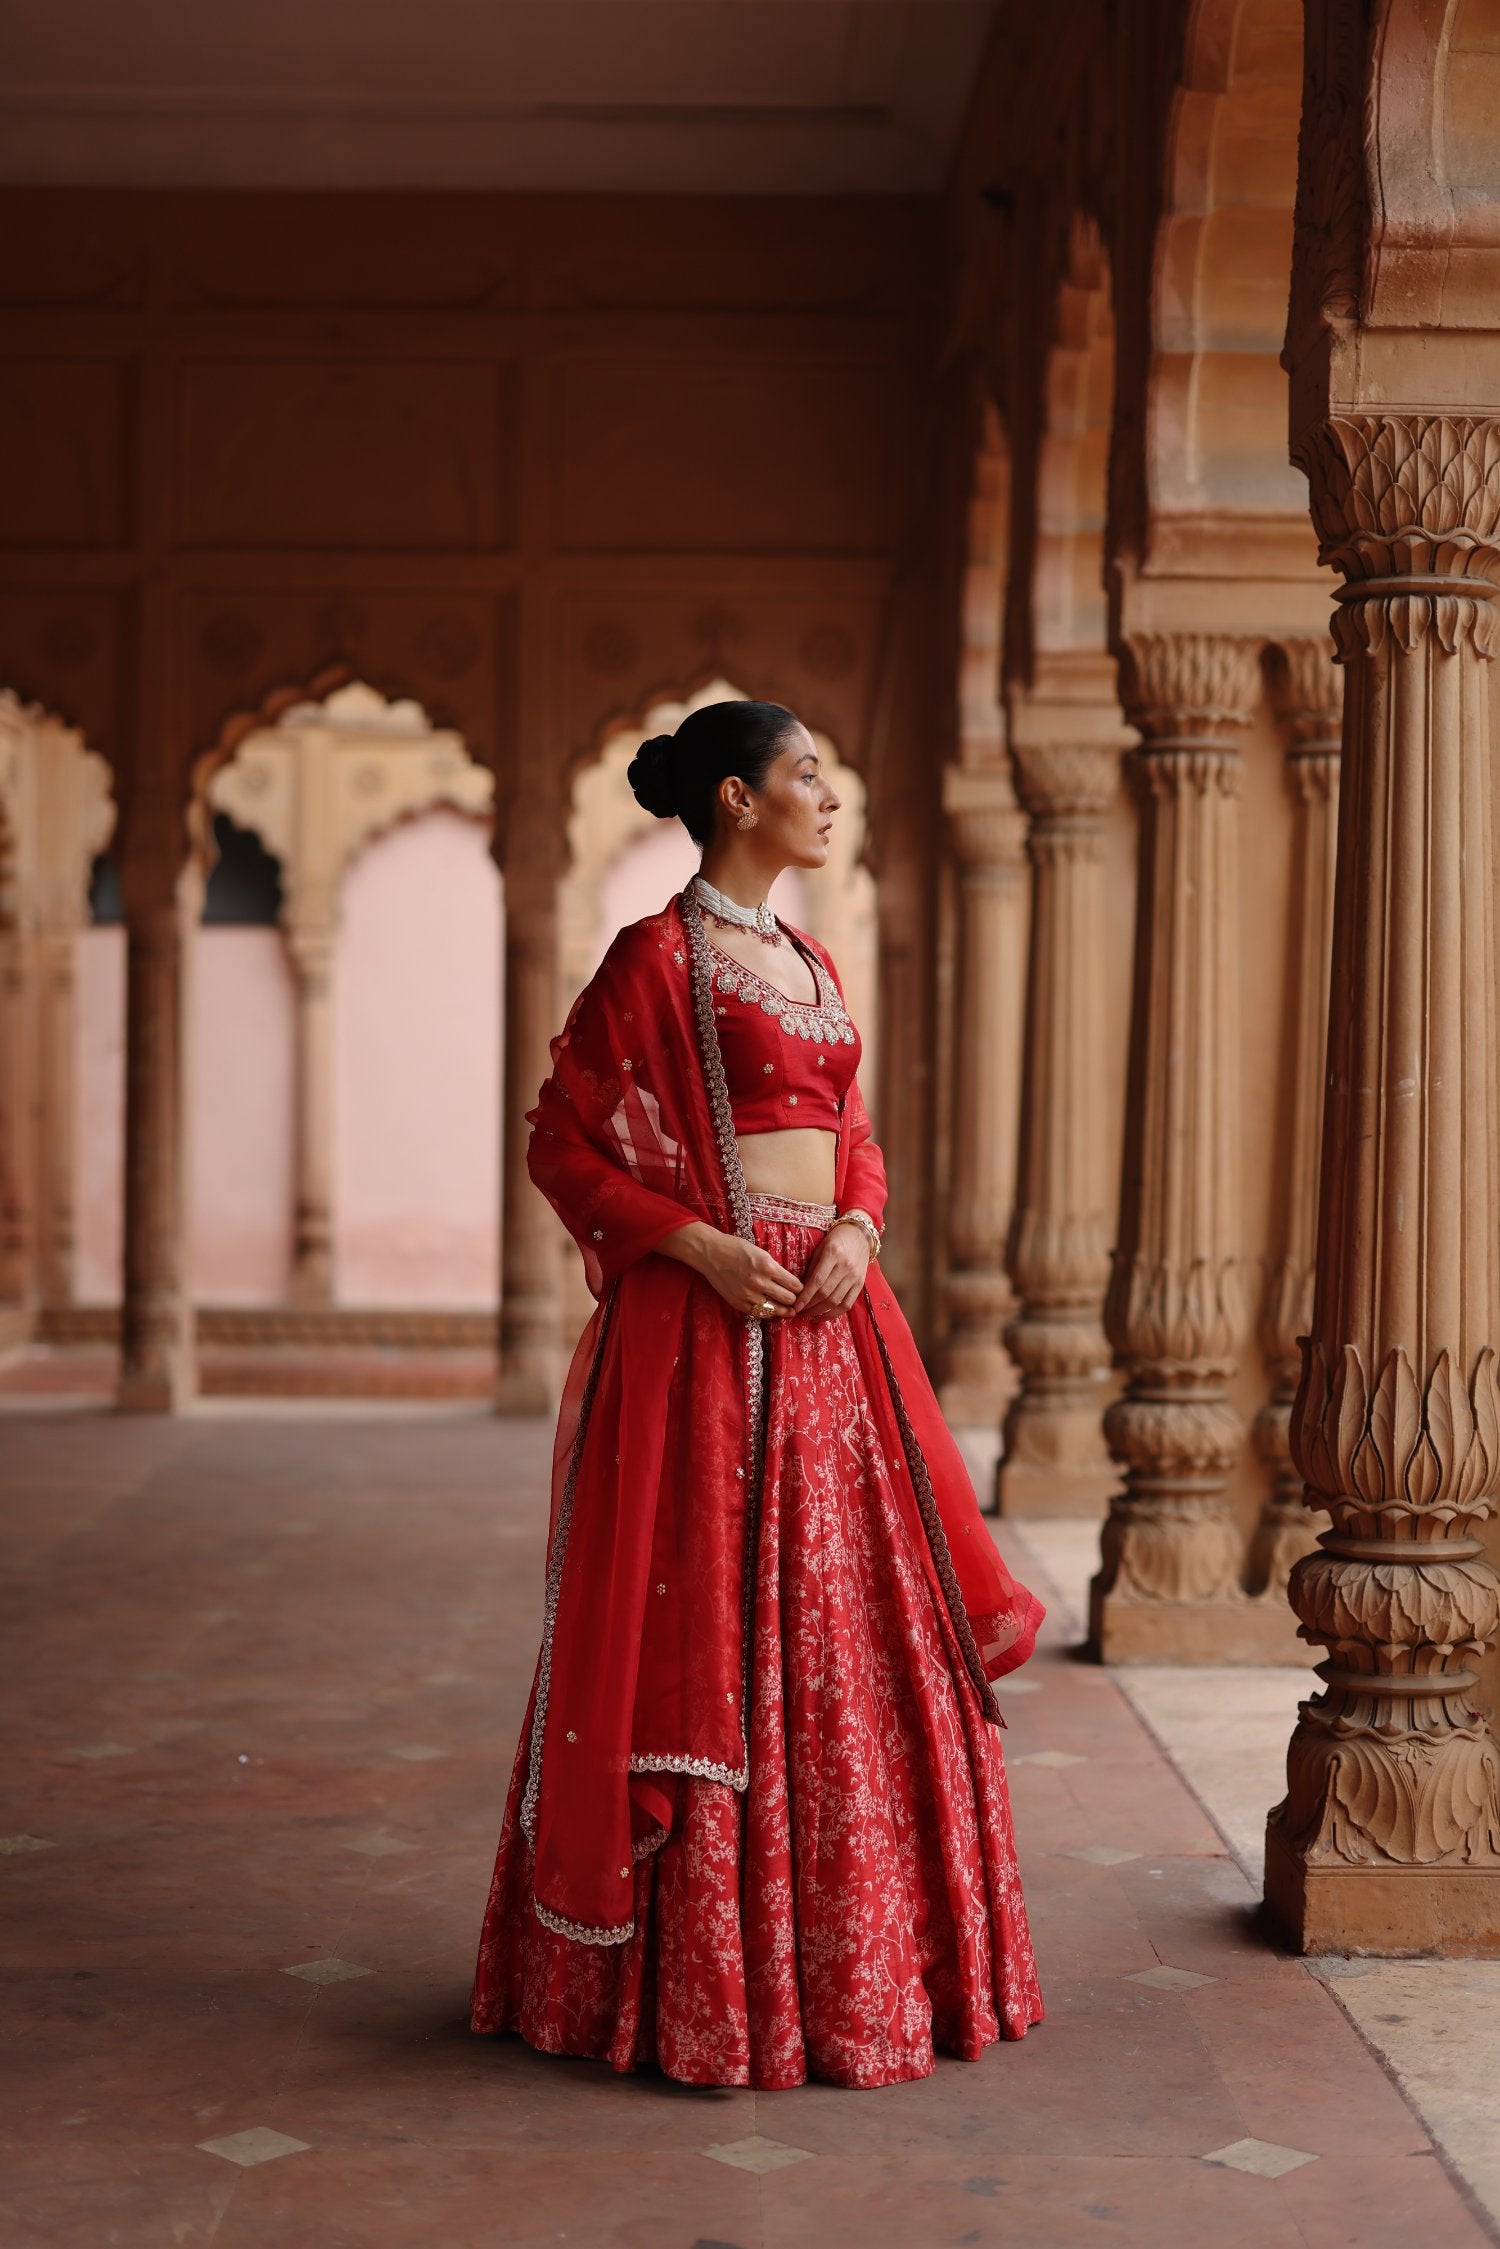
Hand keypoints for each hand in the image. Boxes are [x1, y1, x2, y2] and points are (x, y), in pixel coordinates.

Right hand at [658, 1222, 801, 1317]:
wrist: (711, 1253)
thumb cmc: (736, 1248)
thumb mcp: (761, 1253)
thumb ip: (775, 1268)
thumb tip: (790, 1283)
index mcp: (767, 1266)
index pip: (794, 1285)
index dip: (800, 1288)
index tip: (801, 1289)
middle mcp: (759, 1282)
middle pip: (788, 1299)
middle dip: (794, 1300)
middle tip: (796, 1299)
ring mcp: (748, 1295)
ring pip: (775, 1310)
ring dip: (783, 1309)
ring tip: (789, 1309)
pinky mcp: (739, 1303)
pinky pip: (759, 1313)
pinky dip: (767, 1312)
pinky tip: (771, 1309)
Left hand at [791, 1222, 869, 1319]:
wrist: (860, 1235)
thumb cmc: (835, 1240)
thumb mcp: (820, 1249)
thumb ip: (811, 1268)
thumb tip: (799, 1290)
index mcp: (832, 1254)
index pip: (817, 1280)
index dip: (806, 1296)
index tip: (796, 1306)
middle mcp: (845, 1266)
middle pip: (826, 1293)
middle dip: (810, 1306)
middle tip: (799, 1312)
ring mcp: (854, 1276)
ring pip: (835, 1300)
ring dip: (820, 1312)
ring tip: (808, 1315)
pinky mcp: (860, 1284)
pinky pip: (847, 1304)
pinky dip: (834, 1314)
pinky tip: (823, 1316)